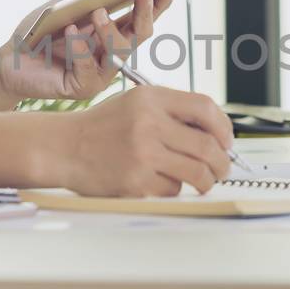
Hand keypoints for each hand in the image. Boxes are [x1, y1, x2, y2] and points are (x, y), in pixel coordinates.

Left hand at [0, 0, 177, 106]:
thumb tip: (106, 1)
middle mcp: (111, 54)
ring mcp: (100, 73)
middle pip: (139, 34)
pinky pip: (89, 69)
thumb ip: (84, 2)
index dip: (157, 2)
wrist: (9, 61)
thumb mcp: (61, 8)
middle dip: (145, 12)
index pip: (140, 17)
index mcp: (110, 33)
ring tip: (98, 12)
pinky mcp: (83, 88)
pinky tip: (69, 31)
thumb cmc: (36, 33)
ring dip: (110, 31)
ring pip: (119, 52)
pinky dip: (79, 49)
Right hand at [57, 84, 232, 195]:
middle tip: (222, 169)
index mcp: (151, 98)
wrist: (62, 147)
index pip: (205, 108)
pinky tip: (161, 183)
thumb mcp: (135, 104)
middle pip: (207, 146)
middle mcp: (148, 123)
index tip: (226, 141)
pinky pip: (172, 190)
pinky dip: (174, 190)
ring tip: (204, 182)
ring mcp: (142, 153)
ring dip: (207, 181)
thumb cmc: (101, 128)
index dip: (224, 128)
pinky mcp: (135, 182)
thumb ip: (172, 112)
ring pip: (197, 172)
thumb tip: (216, 134)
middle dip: (223, 162)